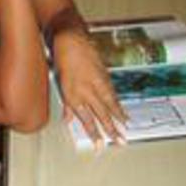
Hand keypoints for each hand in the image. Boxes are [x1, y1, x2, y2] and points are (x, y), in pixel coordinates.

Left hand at [53, 29, 126, 147]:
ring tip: (125, 130)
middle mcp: (86, 91)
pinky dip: (118, 104)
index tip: (100, 146)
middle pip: (101, 115)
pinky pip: (113, 93)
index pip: (86, 120)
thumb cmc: (62, 59)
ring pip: (109, 105)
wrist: (71, 38)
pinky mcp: (104, 75)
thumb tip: (68, 120)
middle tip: (120, 142)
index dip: (94, 134)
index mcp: (73, 95)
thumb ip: (67, 105)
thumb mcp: (60, 83)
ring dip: (118, 119)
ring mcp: (96, 83)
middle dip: (111, 130)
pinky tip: (123, 112)